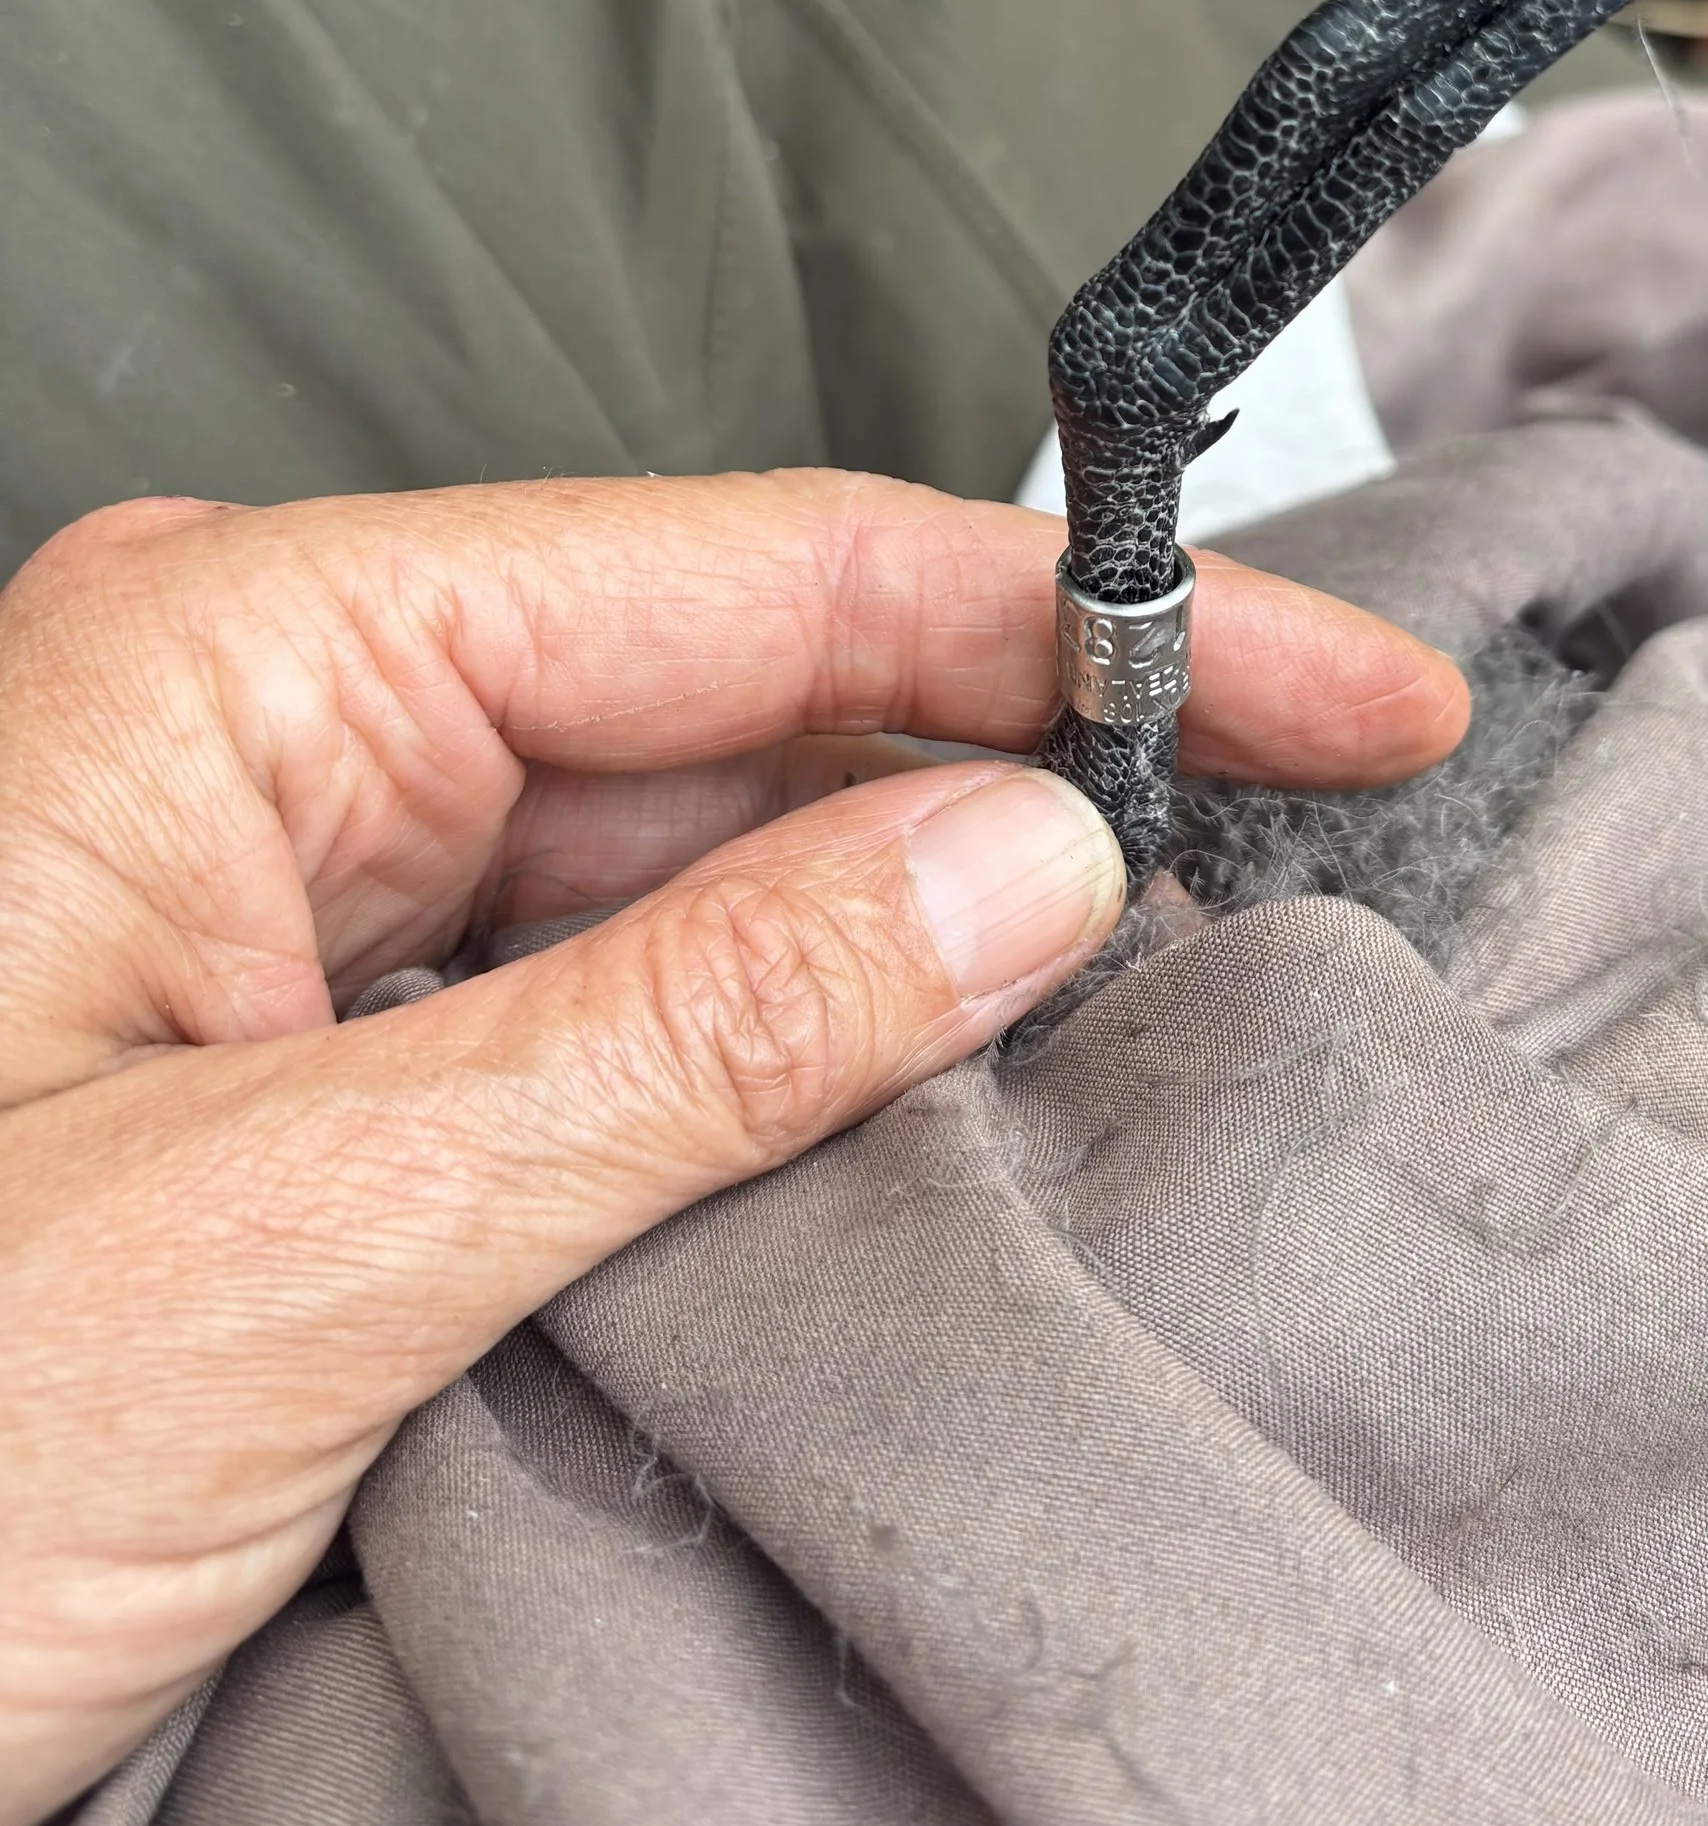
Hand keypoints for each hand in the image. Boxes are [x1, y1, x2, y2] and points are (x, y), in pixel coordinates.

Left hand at [0, 472, 1465, 1825]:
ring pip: (692, 873)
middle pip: (750, 704)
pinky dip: (779, 1077)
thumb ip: (693, 1033)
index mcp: (249, 666)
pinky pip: (603, 1021)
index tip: (1340, 695)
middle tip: (1290, 888)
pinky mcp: (297, 1074)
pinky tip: (913, 1139)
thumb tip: (1021, 859)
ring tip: (1136, 1041)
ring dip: (907, 952)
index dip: (1086, 631)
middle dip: (1017, 786)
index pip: (770, 578)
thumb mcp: (292, 1248)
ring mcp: (279, 909)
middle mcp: (272, 742)